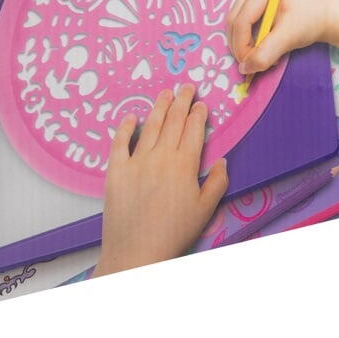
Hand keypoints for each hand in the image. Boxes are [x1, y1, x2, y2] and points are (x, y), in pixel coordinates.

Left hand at [93, 84, 228, 276]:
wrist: (137, 250)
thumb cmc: (175, 232)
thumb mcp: (205, 210)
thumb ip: (217, 183)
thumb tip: (222, 160)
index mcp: (185, 165)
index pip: (194, 131)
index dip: (198, 115)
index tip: (201, 103)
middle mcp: (161, 157)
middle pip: (174, 122)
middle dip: (181, 102)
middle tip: (186, 87)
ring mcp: (136, 161)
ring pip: (151, 126)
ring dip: (159, 107)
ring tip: (165, 93)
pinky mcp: (116, 169)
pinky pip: (120, 142)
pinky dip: (126, 127)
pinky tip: (132, 116)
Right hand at [226, 0, 332, 74]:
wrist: (330, 15)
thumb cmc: (312, 21)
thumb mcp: (289, 37)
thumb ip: (266, 53)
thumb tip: (245, 68)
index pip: (243, 18)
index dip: (241, 44)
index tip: (248, 64)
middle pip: (236, 17)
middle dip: (240, 43)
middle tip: (250, 62)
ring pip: (237, 19)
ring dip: (243, 41)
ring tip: (261, 53)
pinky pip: (243, 19)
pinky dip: (248, 36)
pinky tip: (262, 44)